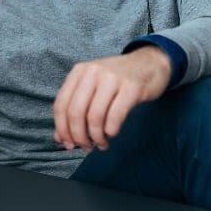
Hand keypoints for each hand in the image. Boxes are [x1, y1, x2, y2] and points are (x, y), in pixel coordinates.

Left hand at [52, 46, 171, 151]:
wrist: (150, 63)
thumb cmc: (118, 80)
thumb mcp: (93, 87)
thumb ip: (76, 109)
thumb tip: (60, 138)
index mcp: (79, 71)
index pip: (61, 104)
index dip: (62, 129)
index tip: (67, 144)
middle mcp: (93, 72)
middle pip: (76, 111)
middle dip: (78, 136)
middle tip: (86, 147)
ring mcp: (112, 78)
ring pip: (94, 116)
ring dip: (96, 137)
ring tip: (101, 144)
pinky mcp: (132, 87)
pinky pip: (115, 116)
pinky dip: (111, 131)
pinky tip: (112, 134)